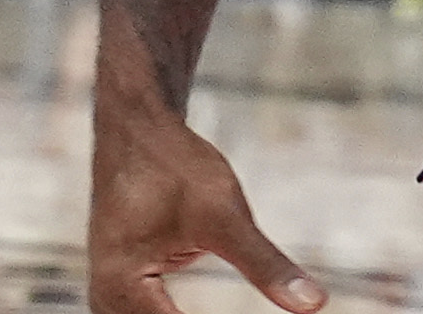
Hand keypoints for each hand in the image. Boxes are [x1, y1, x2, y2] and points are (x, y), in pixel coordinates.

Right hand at [91, 100, 322, 313]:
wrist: (137, 127)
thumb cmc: (174, 163)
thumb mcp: (225, 214)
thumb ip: (266, 266)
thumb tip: (316, 305)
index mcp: (120, 288)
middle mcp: (107, 300)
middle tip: (286, 308)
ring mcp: (110, 295)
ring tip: (259, 307)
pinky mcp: (122, 287)